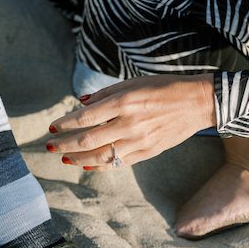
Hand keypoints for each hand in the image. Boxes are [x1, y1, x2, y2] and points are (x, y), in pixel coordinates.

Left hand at [47, 74, 215, 170]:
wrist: (198, 102)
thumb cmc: (163, 88)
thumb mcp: (133, 82)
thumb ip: (105, 94)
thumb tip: (80, 103)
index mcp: (125, 102)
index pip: (84, 118)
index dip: (64, 125)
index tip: (51, 128)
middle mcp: (130, 123)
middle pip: (88, 139)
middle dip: (65, 144)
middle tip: (50, 145)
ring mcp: (140, 141)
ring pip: (100, 156)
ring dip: (78, 158)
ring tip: (64, 157)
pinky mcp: (148, 152)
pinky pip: (117, 163)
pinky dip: (98, 165)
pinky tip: (85, 164)